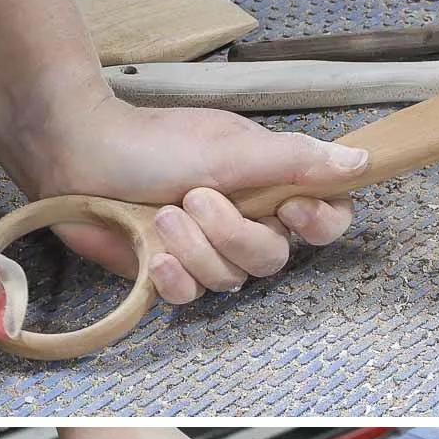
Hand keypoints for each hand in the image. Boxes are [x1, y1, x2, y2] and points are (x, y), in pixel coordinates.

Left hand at [21, 97, 368, 304]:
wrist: (79, 152)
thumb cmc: (153, 141)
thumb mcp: (231, 146)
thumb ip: (296, 160)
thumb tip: (360, 161)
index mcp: (266, 186)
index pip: (322, 219)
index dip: (319, 224)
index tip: (296, 208)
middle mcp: (242, 221)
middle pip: (273, 258)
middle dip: (235, 234)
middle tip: (196, 197)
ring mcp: (205, 250)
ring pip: (231, 279)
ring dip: (198, 249)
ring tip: (165, 215)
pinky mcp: (170, 274)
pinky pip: (192, 297)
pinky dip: (177, 278)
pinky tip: (157, 257)